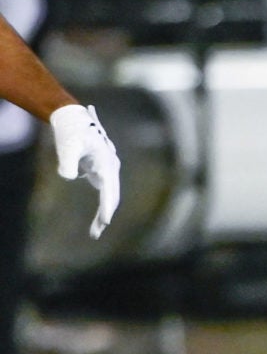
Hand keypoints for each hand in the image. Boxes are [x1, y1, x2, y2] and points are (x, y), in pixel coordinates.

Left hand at [49, 104, 118, 237]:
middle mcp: (111, 168)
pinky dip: (102, 208)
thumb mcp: (67, 146)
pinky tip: (97, 222)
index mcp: (106, 163)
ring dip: (104, 214)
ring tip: (95, 233)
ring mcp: (108, 171)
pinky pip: (105, 194)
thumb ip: (67, 162)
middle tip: (95, 233)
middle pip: (112, 196)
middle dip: (105, 215)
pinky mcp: (102, 173)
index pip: (108, 188)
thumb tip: (68, 178)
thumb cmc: (72, 132)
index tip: (106, 221)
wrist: (75, 119)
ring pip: (110, 196)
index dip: (107, 206)